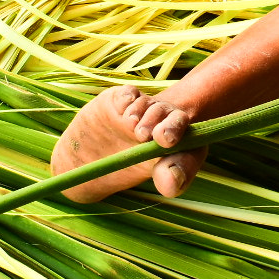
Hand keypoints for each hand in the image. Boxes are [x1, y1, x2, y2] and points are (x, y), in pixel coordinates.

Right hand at [50, 84, 206, 202]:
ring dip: (141, 111)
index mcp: (176, 141)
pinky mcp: (119, 100)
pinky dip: (127, 98)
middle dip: (158, 120)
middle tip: (143, 134)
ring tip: (131, 124)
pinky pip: (128, 94)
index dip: (176, 130)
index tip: (165, 139)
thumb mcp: (147, 176)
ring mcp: (141, 110)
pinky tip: (122, 107)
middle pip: (169, 114)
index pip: (186, 132)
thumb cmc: (129, 170)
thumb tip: (172, 184)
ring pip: (148, 103)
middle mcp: (161, 121)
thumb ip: (167, 179)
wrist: (93, 159)